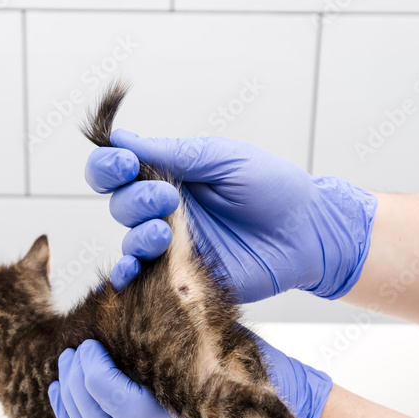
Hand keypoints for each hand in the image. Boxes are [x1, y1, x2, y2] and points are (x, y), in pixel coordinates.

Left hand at [47, 334, 331, 417]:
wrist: (279, 415)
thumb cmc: (257, 372)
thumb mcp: (237, 351)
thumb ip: (202, 339)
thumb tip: (169, 297)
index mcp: (186, 417)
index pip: (126, 410)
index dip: (98, 380)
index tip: (90, 347)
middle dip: (79, 388)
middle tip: (75, 352)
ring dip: (71, 404)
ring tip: (67, 365)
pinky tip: (64, 390)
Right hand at [86, 131, 377, 301]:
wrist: (309, 234)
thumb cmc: (274, 190)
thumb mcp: (223, 160)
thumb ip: (173, 153)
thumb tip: (120, 137)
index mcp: (172, 177)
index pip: (119, 171)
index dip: (109, 166)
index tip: (123, 164)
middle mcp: (166, 212)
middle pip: (120, 205)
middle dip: (135, 199)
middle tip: (169, 199)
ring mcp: (174, 247)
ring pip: (129, 241)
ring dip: (137, 235)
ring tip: (164, 233)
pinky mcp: (184, 279)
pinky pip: (143, 280)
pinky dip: (127, 275)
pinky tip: (130, 269)